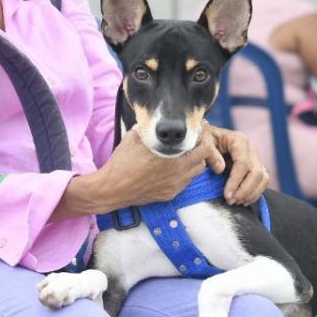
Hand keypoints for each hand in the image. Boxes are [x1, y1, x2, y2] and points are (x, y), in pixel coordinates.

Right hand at [94, 128, 213, 208]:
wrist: (112, 189)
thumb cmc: (122, 162)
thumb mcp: (135, 137)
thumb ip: (149, 128)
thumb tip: (155, 121)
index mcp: (173, 158)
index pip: (203, 147)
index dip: (202, 137)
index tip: (197, 130)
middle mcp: (178, 174)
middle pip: (203, 160)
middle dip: (200, 150)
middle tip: (192, 143)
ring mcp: (175, 186)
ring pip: (195, 173)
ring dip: (193, 163)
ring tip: (182, 155)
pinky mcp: (169, 195)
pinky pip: (184, 183)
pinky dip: (183, 174)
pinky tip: (171, 168)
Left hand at [202, 123, 269, 204]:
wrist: (208, 138)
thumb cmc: (204, 140)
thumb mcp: (203, 142)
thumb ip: (210, 153)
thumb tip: (220, 169)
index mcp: (239, 140)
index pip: (242, 163)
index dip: (235, 181)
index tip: (226, 195)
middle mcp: (251, 149)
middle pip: (256, 172)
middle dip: (244, 190)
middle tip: (231, 201)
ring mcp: (255, 158)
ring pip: (262, 178)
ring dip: (251, 193)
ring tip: (236, 202)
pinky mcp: (256, 167)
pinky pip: (262, 182)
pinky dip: (255, 193)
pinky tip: (242, 200)